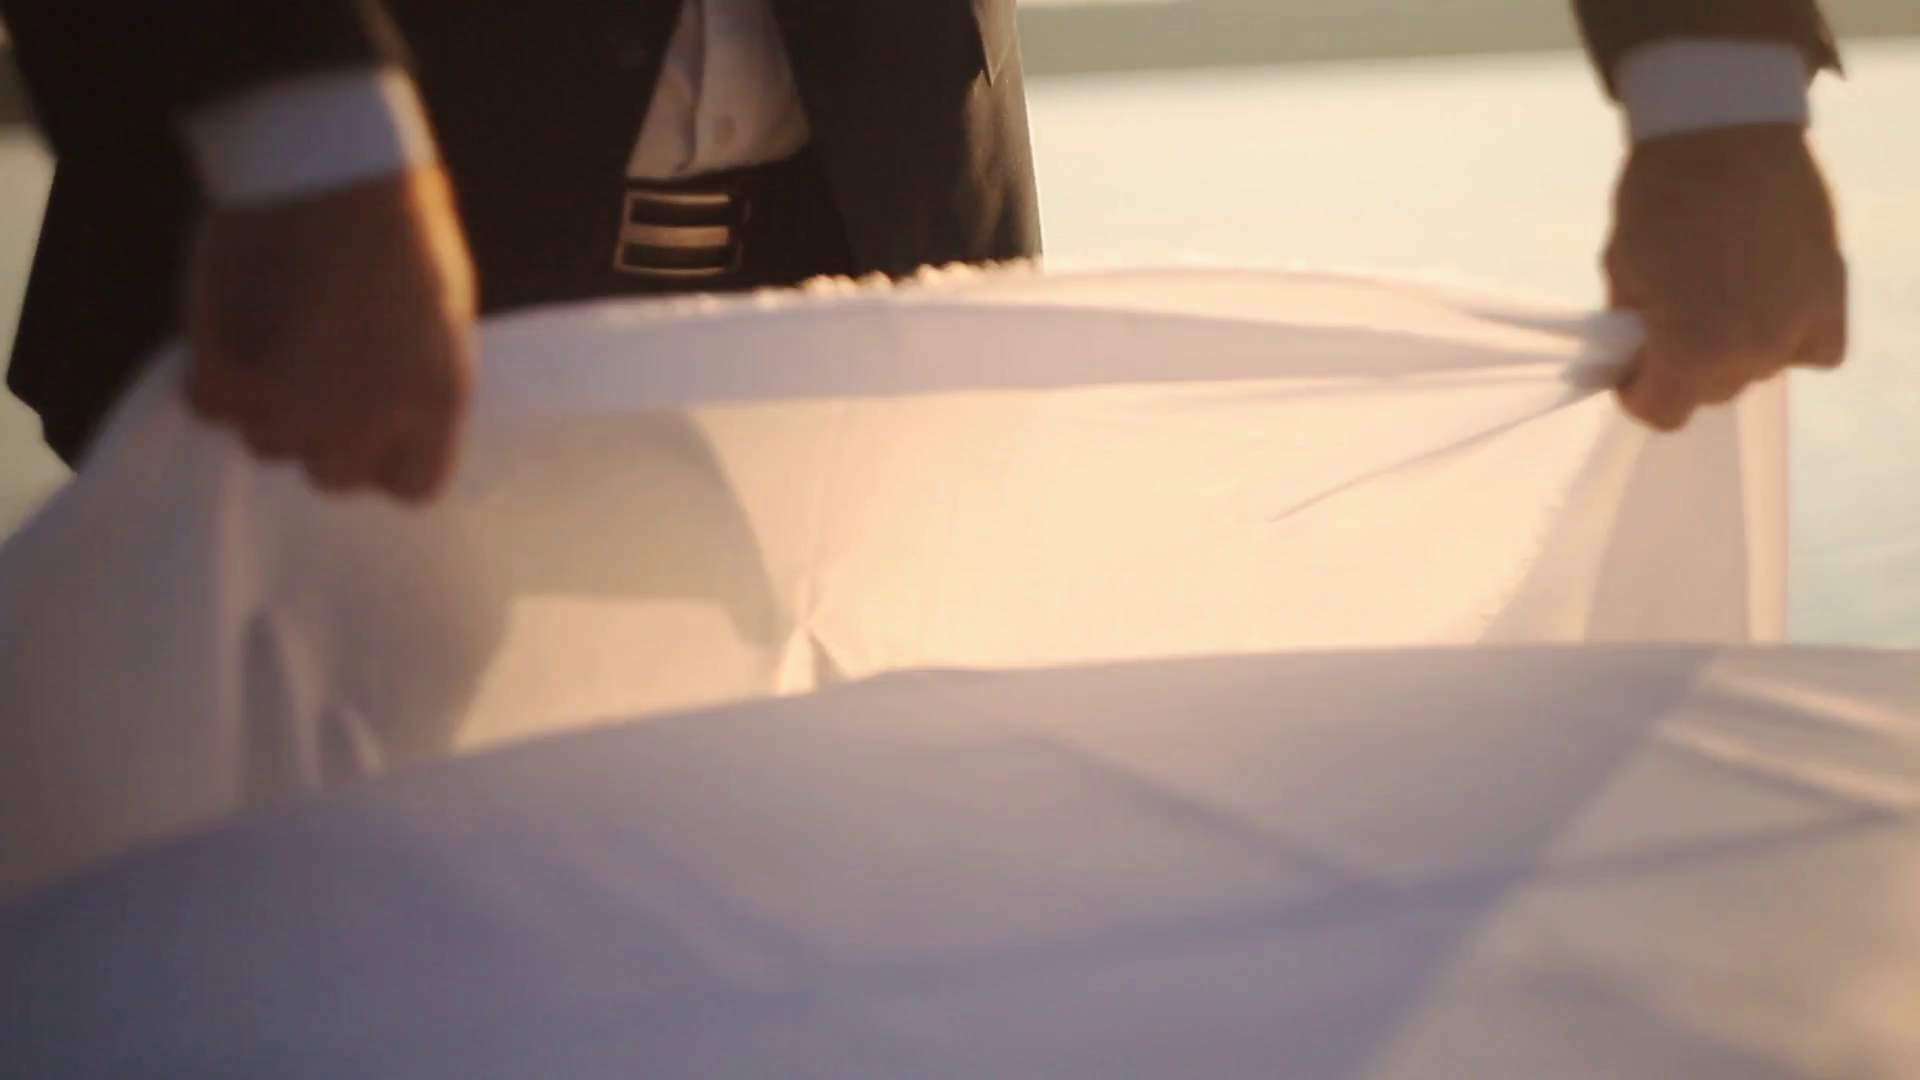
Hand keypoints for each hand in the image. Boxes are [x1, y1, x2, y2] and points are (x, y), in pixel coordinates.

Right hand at [184, 164, 477, 502]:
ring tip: (277, 337)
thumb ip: (417, 383)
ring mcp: (292, 405)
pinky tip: (233, 329)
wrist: (327, 170)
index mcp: (436, 403)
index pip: (414, 487)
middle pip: (332, 475)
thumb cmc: (398, 227)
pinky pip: (210, 406)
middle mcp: (366, 421)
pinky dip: (214, 374)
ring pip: (265, 444)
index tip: (373, 429)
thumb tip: (390, 420)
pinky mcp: (227, 375)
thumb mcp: (441, 319)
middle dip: (323, 434)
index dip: (388, 459)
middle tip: (314, 375)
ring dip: (267, 403)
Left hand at [1603, 125, 1846, 430]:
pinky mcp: (1833, 291)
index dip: (1637, 392)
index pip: (1662, 414)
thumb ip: (1633, 330)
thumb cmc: (1657, 198)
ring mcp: (1801, 321)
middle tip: (1671, 322)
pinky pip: (1818, 349)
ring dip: (1737, 349)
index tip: (1631, 366)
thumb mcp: (1622, 273)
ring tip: (1721, 300)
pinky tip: (1771, 309)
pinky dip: (1795, 338)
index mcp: (1692, 350)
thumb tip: (1637, 356)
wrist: (1722, 131)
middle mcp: (1754, 349)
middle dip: (1683, 366)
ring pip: (1761, 369)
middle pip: (1713, 391)